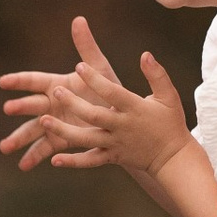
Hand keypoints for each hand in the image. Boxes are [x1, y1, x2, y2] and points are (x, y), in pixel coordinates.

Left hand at [0, 16, 193, 175]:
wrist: (173, 157)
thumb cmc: (170, 122)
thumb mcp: (168, 96)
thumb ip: (157, 74)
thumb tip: (145, 54)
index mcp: (134, 108)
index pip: (111, 92)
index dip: (95, 79)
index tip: (79, 66)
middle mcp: (122, 126)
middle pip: (93, 116)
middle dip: (73, 103)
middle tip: (56, 90)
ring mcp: (115, 143)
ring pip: (86, 139)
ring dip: (64, 131)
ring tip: (43, 121)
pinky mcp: (112, 157)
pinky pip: (90, 161)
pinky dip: (73, 162)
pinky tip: (54, 160)